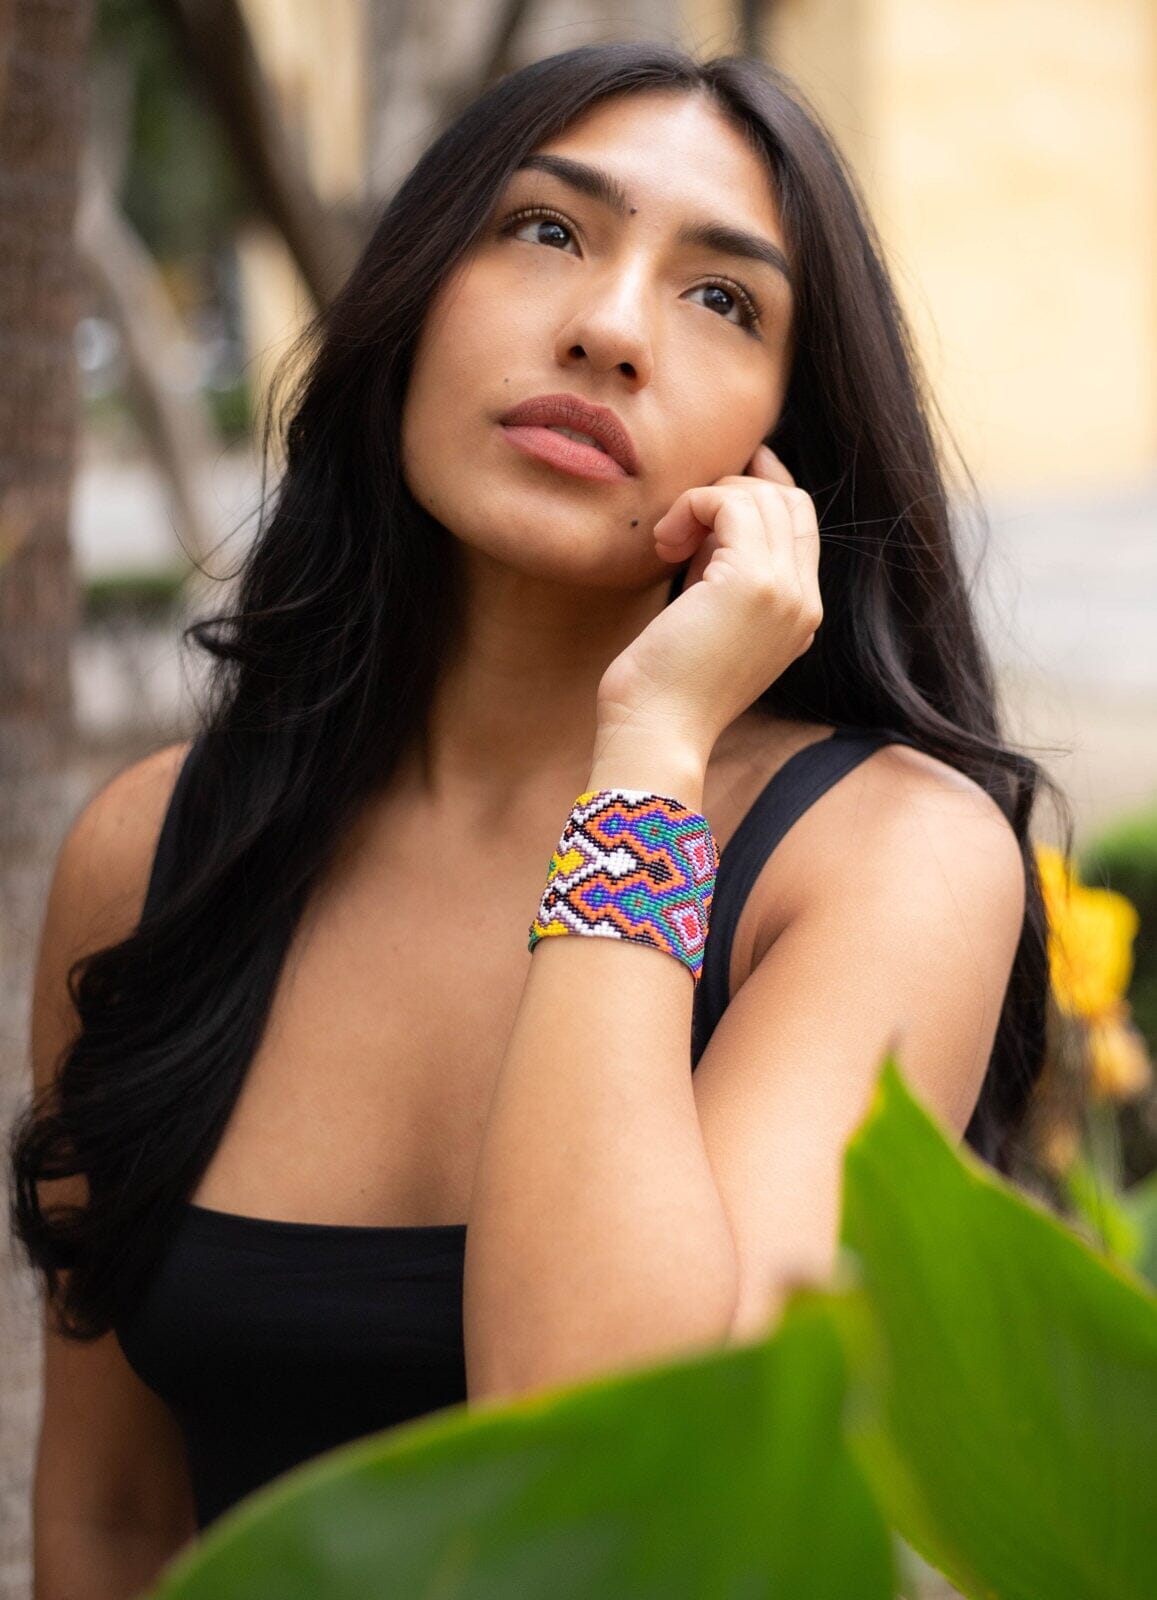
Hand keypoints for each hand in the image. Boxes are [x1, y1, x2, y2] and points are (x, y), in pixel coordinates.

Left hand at [596, 443, 822, 758]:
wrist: (656, 733)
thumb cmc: (663, 685)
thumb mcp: (705, 617)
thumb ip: (720, 569)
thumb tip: (713, 512)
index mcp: (798, 614)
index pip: (800, 523)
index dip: (765, 486)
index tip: (724, 476)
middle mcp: (804, 601)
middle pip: (788, 501)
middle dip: (730, 493)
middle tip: (680, 526)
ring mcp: (786, 591)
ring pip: (761, 496)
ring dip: (703, 501)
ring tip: (667, 544)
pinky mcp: (754, 582)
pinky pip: (731, 502)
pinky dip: (692, 505)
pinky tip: (665, 543)